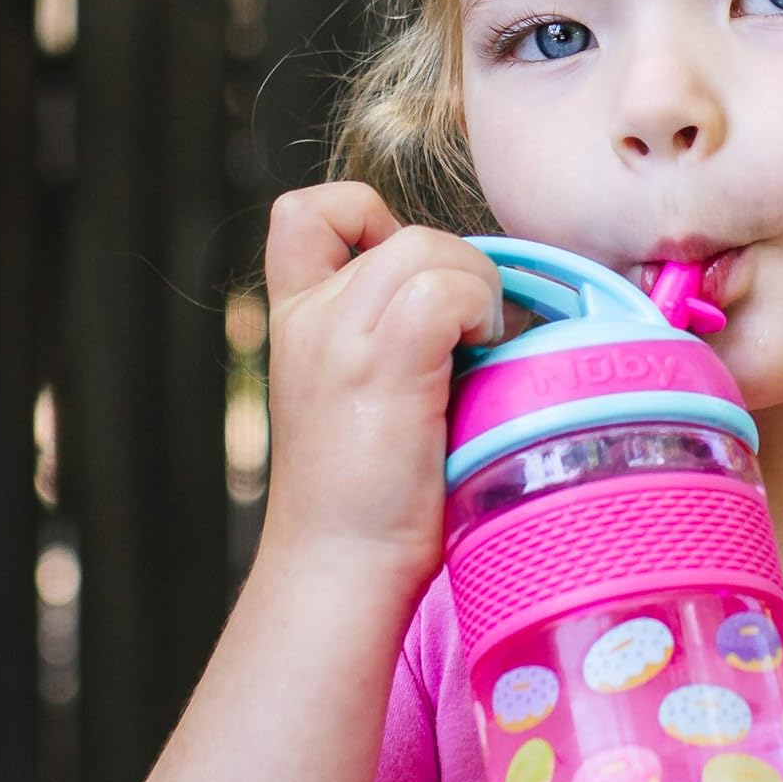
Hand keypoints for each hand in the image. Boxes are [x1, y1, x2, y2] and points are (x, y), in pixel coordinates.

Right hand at [260, 181, 507, 591]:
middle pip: (401, 228)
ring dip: (478, 286)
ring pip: (427, 246)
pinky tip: (484, 353)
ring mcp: (339, 340)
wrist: (340, 568)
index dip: (371, 216)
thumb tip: (477, 300)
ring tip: (484, 346)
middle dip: (461, 265)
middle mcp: (310, 320)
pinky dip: (479, 308)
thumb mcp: (365, 395)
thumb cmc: (372, 497)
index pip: (306, 213)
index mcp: (298, 321)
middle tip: (477, 333)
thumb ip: (393, 337)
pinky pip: (444, 289)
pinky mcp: (380, 368)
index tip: (415, 276)